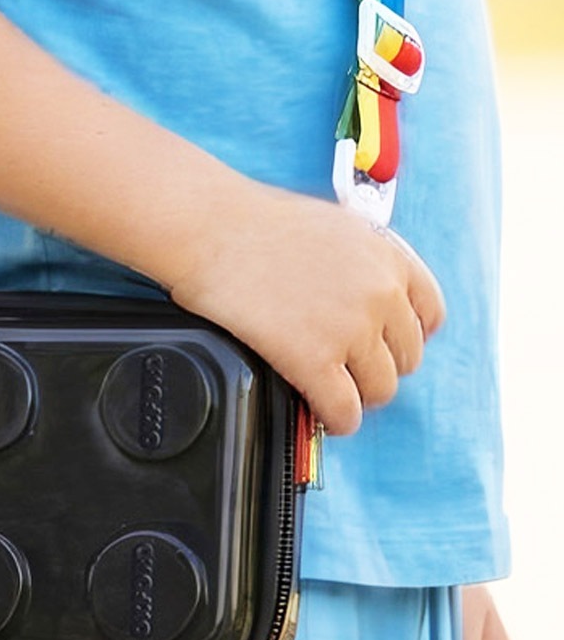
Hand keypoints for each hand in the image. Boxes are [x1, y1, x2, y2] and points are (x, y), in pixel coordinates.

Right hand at [169, 183, 444, 434]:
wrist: (209, 227)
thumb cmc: (251, 220)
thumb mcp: (330, 225)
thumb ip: (360, 260)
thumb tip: (360, 291)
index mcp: (387, 255)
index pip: (429, 313)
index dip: (405, 335)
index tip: (387, 345)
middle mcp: (380, 292)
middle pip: (405, 357)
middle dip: (377, 365)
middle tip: (347, 368)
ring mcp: (350, 329)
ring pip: (380, 389)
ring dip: (357, 395)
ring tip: (332, 391)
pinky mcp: (314, 360)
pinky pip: (344, 411)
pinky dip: (336, 420)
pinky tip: (321, 414)